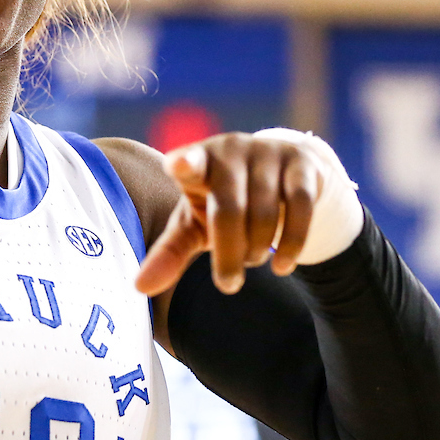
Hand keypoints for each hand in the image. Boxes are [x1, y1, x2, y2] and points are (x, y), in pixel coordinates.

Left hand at [135, 129, 361, 296]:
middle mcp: (230, 150)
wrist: (279, 173)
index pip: (187, 162)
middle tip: (228, 285)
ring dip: (257, 250)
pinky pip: (299, 207)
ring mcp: (267, 153)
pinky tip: (282, 266)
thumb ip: (169, 252)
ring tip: (252, 261)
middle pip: (228, 208)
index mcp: (196, 161)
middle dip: (228, 254)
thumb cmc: (222, 201)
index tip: (177, 165)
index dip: (184, 164)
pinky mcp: (300, 163)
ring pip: (265, 212)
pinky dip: (291, 243)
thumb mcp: (194, 223)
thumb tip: (139, 288)